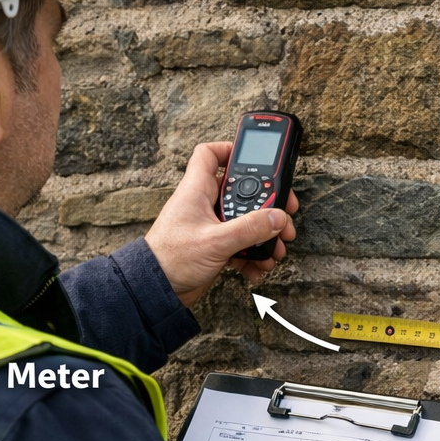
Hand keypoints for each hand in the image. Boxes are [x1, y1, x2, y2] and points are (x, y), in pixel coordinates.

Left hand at [144, 142, 299, 306]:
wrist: (156, 291)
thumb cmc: (170, 259)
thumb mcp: (215, 242)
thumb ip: (249, 229)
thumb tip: (277, 218)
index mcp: (197, 190)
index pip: (211, 154)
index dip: (231, 149)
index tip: (256, 158)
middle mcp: (204, 204)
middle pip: (242, 191)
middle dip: (266, 205)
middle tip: (284, 215)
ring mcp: (210, 226)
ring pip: (245, 221)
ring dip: (263, 236)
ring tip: (276, 249)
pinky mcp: (214, 246)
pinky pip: (240, 244)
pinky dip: (252, 255)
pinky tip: (258, 267)